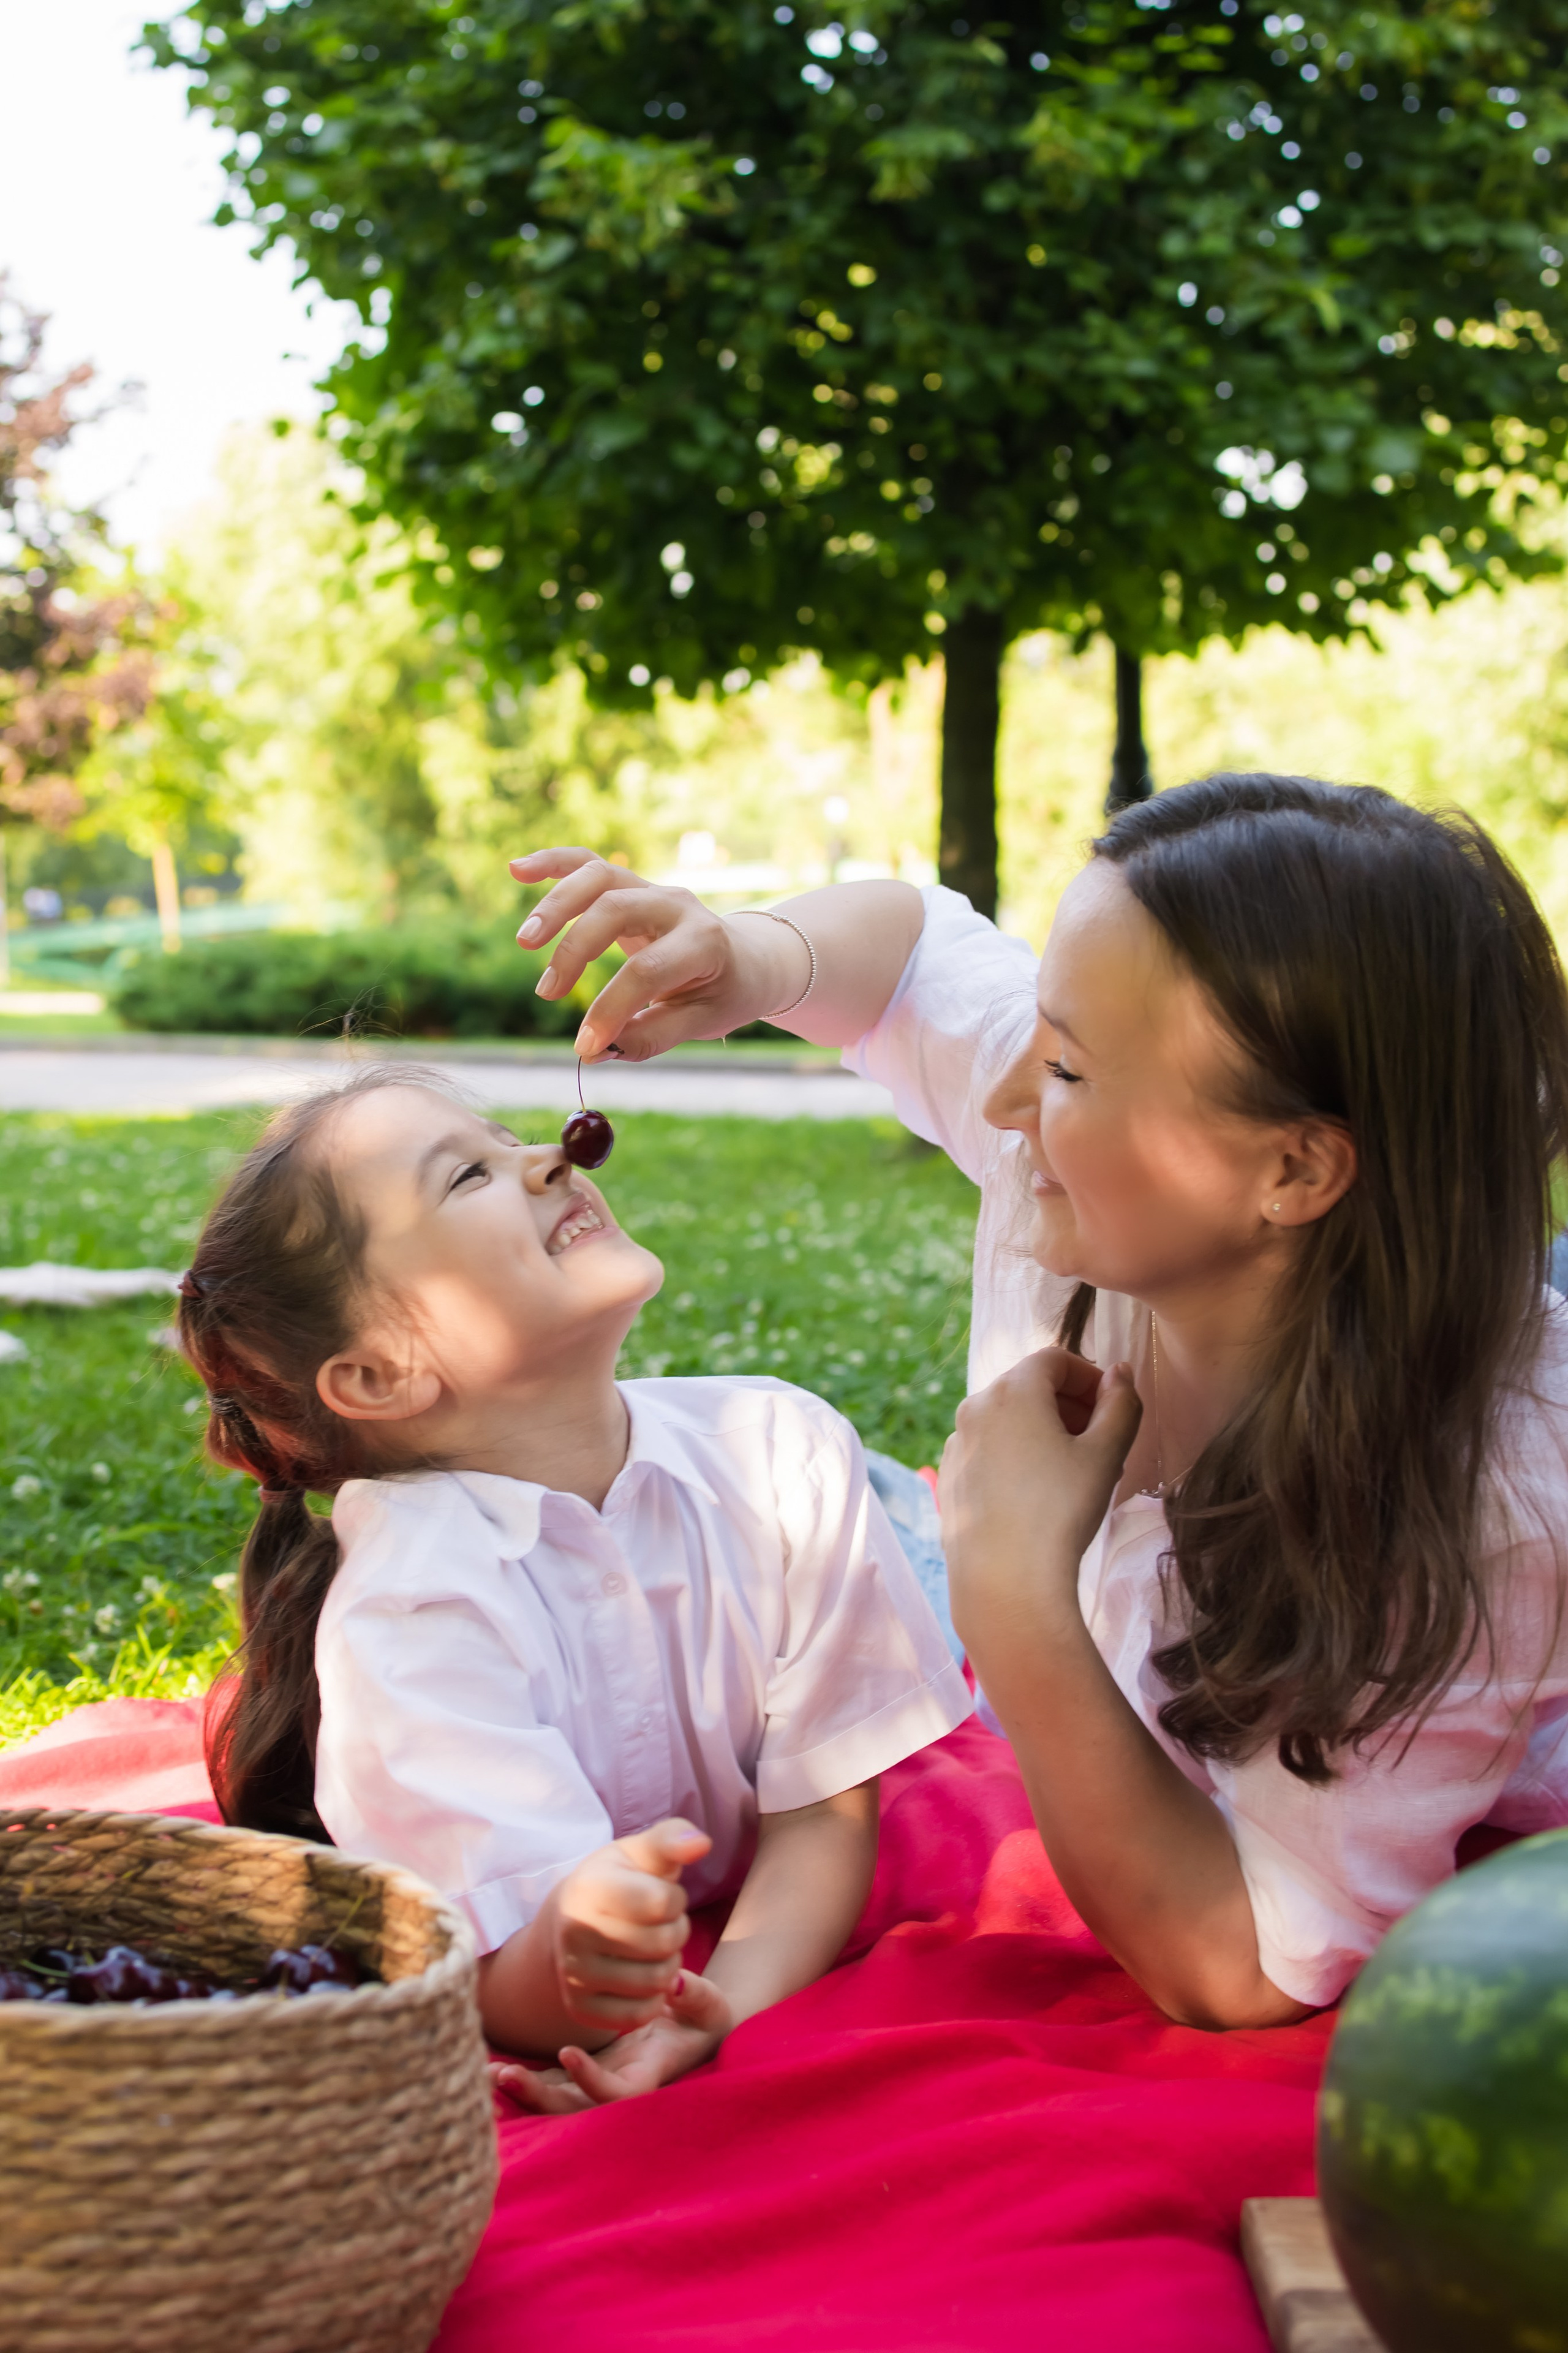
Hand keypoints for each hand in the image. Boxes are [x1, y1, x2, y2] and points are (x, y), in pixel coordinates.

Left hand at [491, 1969, 732, 2113]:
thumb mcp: (708, 2003)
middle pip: (576, 2109)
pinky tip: (494, 2069)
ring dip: (523, 2092)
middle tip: (505, 2076)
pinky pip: (552, 2081)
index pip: (617, 2093)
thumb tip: (676, 1983)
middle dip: (539, 2098)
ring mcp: (600, 2079)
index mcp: (649, 2075)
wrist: (696, 2026)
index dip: (591, 2081)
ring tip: (488, 2075)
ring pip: (558, 2101)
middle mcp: (620, 2086)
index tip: (567, 2051)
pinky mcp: (587, 2068)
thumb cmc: (705, 2015)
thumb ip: (695, 1994)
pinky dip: (525, 2079)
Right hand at [508, 848, 791, 1059]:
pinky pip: (588, 864)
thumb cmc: (724, 994)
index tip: (584, 1046)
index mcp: (703, 942)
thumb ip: (652, 1036)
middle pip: (616, 910)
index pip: (646, 971)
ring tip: (525, 941)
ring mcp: (652, 889)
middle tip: (547, 993)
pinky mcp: (630, 886)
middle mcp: (677, 906)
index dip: (610, 1009)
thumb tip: (596, 1052)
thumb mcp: (702, 1022)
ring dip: (557, 905)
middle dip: (575, 951)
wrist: (747, 958)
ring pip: (598, 877)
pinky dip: (553, 863)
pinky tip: (517, 870)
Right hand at [551, 1817, 710, 2031]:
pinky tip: (645, 1977)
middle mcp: (574, 1930)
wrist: (571, 1920)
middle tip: (663, 1925)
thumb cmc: (619, 1880)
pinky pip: (637, 2015)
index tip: (664, 1896)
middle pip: (663, 1943)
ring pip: (654, 1982)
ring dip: (669, 1965)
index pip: (662, 1902)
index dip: (676, 1900)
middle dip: (676, 1932)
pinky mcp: (578, 2007)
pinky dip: (653, 1999)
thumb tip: (701, 1844)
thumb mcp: (643, 1852)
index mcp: (590, 1885)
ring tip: (655, 1949)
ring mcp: (572, 1973)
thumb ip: (673, 1839)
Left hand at [940, 1348, 1141, 1661]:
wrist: (1006, 1582)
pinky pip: (988, 1452)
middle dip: (1069, 1406)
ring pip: (1007, 1422)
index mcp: (1012, 1390)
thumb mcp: (1106, 1455)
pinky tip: (1038, 1497)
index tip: (1113, 1408)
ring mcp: (956, 1446)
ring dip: (1043, 1432)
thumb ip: (1120, 1405)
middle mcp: (975, 1408)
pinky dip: (1015, 1458)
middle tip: (1101, 1443)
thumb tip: (1119, 1373)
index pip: (1055, 1360)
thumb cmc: (1061, 1511)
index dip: (1090, 1377)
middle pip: (1028, 1387)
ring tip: (1074, 1473)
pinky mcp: (948, 1480)